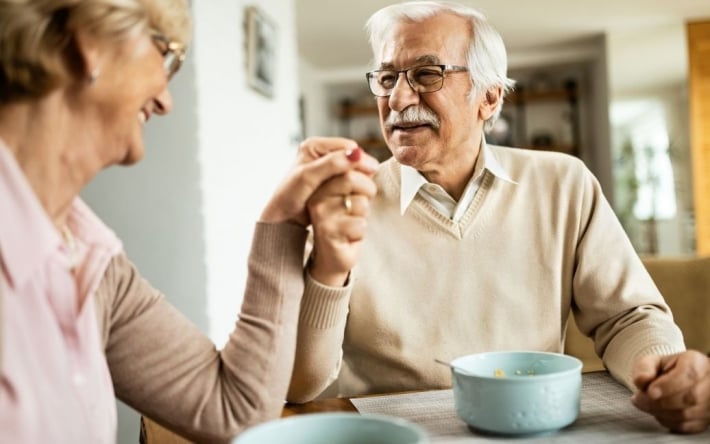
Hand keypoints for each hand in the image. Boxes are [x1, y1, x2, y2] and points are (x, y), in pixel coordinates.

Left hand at [260, 137, 377, 225]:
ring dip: (358, 179)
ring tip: (362, 191)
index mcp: (313, 146)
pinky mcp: (329, 181)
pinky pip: (348, 180)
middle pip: (351, 157)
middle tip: (368, 184)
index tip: (371, 172)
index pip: (348, 146)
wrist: (281, 217)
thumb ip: (332, 164)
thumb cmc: (289, 196)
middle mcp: (320, 153)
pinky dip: (352, 187)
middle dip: (359, 170)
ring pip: (351, 170)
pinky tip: (353, 195)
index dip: (360, 159)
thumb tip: (356, 154)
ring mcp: (325, 168)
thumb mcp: (309, 177)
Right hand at [305, 148, 378, 286]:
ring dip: (364, 214)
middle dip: (368, 190)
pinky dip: (361, 232)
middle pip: (351, 178)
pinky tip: (349, 236)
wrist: (332, 255)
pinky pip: (360, 224)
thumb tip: (359, 153)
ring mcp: (321, 214)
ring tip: (351, 221)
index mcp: (319, 182)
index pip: (346, 162)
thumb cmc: (345, 219)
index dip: (365, 170)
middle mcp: (316, 195)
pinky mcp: (328, 232)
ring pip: (360, 203)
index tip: (368, 178)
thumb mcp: (348, 192)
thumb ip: (353, 171)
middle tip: (364, 201)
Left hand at [631, 350, 709, 432]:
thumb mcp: (653, 362)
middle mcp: (709, 383)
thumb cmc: (667, 370)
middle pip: (690, 397)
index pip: (689, 375)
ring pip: (688, 414)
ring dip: (661, 412)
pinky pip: (687, 426)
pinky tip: (658, 413)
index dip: (668, 385)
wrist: (680, 381)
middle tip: (640, 400)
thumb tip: (642, 380)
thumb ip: (644, 368)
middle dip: (660, 401)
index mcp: (697, 363)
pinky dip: (668, 422)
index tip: (650, 392)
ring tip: (646, 404)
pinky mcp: (706, 420)